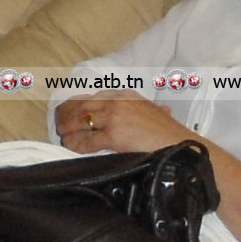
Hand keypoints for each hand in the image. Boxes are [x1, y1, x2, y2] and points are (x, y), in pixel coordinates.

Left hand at [56, 93, 198, 155]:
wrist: (180, 145)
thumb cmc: (170, 134)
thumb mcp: (159, 114)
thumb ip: (152, 110)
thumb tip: (163, 110)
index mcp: (126, 95)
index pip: (94, 96)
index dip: (78, 104)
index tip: (69, 110)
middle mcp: (117, 101)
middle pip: (84, 106)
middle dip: (69, 115)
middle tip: (60, 124)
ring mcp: (114, 116)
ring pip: (83, 120)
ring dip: (69, 128)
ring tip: (63, 134)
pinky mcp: (114, 134)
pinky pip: (88, 139)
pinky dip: (77, 142)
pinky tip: (71, 146)